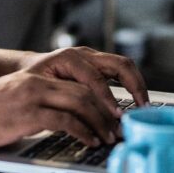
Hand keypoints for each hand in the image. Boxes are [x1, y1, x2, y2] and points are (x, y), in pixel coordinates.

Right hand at [0, 69, 119, 148]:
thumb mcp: (13, 96)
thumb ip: (36, 99)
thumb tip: (60, 114)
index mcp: (34, 75)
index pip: (77, 80)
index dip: (99, 96)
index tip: (110, 112)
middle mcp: (36, 81)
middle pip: (84, 90)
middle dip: (106, 111)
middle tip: (117, 127)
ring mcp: (32, 96)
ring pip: (80, 102)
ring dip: (99, 122)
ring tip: (108, 136)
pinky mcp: (27, 114)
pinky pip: (65, 121)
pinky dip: (83, 132)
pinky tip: (89, 141)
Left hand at [21, 47, 149, 117]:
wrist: (29, 70)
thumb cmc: (32, 80)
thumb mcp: (41, 89)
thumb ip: (60, 98)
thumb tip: (77, 117)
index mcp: (69, 58)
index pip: (94, 77)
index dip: (107, 98)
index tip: (117, 116)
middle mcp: (84, 55)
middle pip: (118, 63)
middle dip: (134, 85)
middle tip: (142, 108)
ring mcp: (93, 58)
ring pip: (124, 65)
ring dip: (137, 85)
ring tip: (144, 106)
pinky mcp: (99, 65)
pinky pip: (121, 71)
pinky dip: (132, 85)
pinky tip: (136, 102)